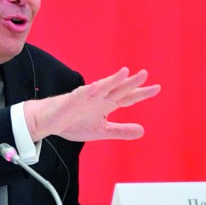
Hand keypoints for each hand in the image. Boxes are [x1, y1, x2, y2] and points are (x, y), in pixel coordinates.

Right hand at [22, 68, 159, 142]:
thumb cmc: (73, 122)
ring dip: (113, 80)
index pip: (127, 97)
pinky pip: (81, 94)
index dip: (141, 93)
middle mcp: (99, 97)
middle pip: (118, 89)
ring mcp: (87, 97)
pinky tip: (97, 87)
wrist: (48, 122)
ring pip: (102, 87)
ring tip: (125, 73)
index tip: (157, 88)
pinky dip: (90, 91)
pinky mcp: (72, 99)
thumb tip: (142, 131)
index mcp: (107, 104)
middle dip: (131, 82)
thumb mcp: (102, 131)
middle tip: (145, 74)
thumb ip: (121, 130)